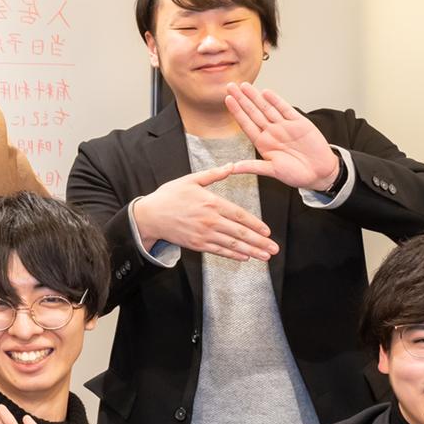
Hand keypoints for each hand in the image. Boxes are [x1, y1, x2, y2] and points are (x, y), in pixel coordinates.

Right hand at [131, 163, 278, 261]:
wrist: (149, 216)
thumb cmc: (169, 196)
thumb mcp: (190, 180)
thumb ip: (213, 175)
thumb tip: (231, 166)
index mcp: (211, 202)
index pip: (239, 215)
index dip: (255, 224)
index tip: (267, 231)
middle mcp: (210, 220)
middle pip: (240, 233)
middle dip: (259, 242)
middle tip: (274, 249)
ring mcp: (203, 234)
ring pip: (232, 244)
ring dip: (251, 251)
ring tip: (264, 256)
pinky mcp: (196, 244)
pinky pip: (219, 251)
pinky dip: (233, 255)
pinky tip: (244, 257)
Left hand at [223, 83, 340, 191]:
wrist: (320, 172)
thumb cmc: (296, 174)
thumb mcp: (272, 171)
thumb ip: (253, 167)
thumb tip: (232, 168)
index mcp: (263, 143)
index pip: (246, 124)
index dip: (237, 111)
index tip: (227, 100)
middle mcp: (272, 132)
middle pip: (254, 112)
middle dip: (242, 99)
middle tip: (230, 86)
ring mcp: (285, 126)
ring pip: (267, 108)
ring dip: (256, 97)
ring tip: (245, 86)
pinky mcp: (299, 123)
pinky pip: (285, 109)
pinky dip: (276, 101)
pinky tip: (266, 93)